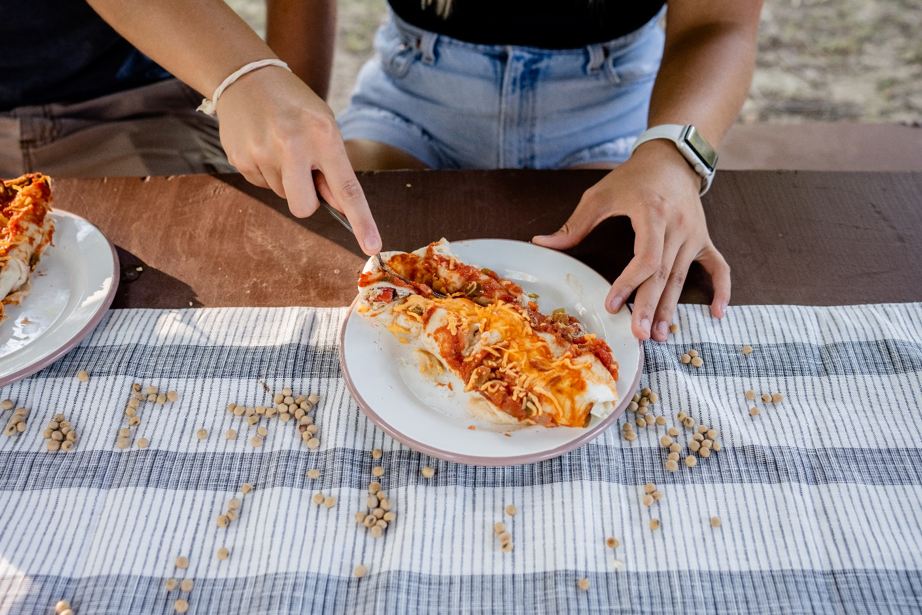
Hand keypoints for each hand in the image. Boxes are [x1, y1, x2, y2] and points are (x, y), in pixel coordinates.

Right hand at [215, 66, 380, 254]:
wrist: (246, 76)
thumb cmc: (295, 105)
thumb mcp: (324, 125)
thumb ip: (334, 167)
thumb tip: (338, 207)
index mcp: (322, 135)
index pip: (347, 189)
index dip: (362, 221)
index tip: (372, 247)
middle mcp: (292, 145)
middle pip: (304, 207)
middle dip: (307, 201)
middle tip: (304, 173)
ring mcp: (262, 154)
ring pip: (282, 195)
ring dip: (286, 179)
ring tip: (280, 145)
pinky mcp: (240, 159)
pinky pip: (262, 184)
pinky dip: (267, 171)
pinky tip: (263, 146)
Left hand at [532, 140, 729, 340]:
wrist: (671, 159)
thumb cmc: (633, 178)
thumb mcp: (600, 195)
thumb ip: (574, 224)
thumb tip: (541, 243)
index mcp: (652, 214)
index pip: (646, 258)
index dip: (629, 284)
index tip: (612, 305)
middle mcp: (677, 226)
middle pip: (664, 275)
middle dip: (649, 306)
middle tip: (638, 334)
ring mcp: (694, 234)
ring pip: (683, 277)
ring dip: (671, 308)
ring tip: (659, 335)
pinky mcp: (704, 239)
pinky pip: (718, 267)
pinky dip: (722, 290)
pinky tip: (716, 314)